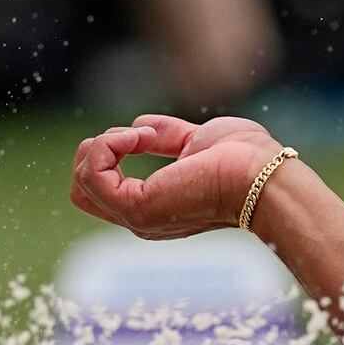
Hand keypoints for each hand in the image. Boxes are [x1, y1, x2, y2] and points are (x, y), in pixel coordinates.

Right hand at [68, 114, 285, 239]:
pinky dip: (106, 146)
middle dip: (95, 151)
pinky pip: (90, 174)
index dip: (110, 153)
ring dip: (104, 144)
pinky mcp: (136, 207)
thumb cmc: (244, 159)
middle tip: (138, 137)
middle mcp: (141, 219)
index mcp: (155, 206)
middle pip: (80, 191)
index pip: (102, 188)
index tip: (147, 136)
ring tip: (143, 136)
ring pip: (81, 180)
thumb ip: (168, 136)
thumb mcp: (196, 140)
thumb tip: (139, 125)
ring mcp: (136, 217)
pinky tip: (139, 137)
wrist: (262, 174)